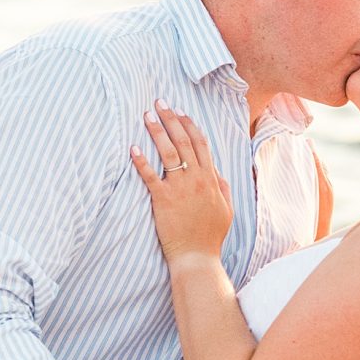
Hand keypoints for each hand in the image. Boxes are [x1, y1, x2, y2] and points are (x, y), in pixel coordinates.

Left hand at [131, 103, 231, 263]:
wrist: (197, 257)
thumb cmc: (210, 236)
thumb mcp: (226, 209)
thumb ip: (222, 187)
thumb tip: (217, 172)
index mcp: (211, 179)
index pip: (201, 143)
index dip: (190, 125)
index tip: (180, 112)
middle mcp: (196, 179)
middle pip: (183, 141)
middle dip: (171, 119)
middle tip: (160, 103)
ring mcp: (180, 188)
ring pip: (168, 152)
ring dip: (157, 131)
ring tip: (147, 115)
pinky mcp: (163, 200)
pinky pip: (150, 176)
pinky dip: (141, 161)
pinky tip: (133, 147)